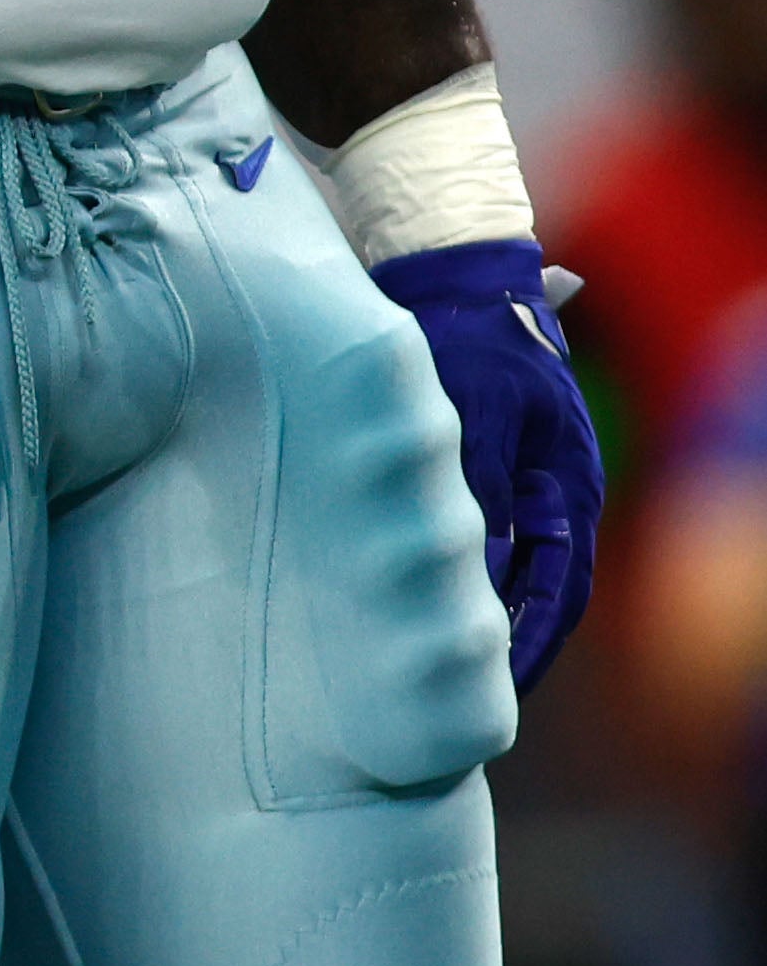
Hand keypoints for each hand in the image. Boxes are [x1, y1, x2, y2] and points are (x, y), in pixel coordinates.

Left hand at [373, 238, 601, 683]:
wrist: (455, 271)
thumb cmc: (473, 338)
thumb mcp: (481, 413)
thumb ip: (481, 485)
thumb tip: (479, 560)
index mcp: (566, 486)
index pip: (559, 588)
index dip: (530, 643)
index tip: (495, 686)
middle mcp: (548, 491)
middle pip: (533, 588)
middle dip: (499, 642)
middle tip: (452, 694)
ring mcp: (514, 479)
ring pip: (497, 565)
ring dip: (468, 610)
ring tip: (421, 661)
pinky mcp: (473, 464)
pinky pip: (468, 533)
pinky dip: (445, 569)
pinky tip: (399, 594)